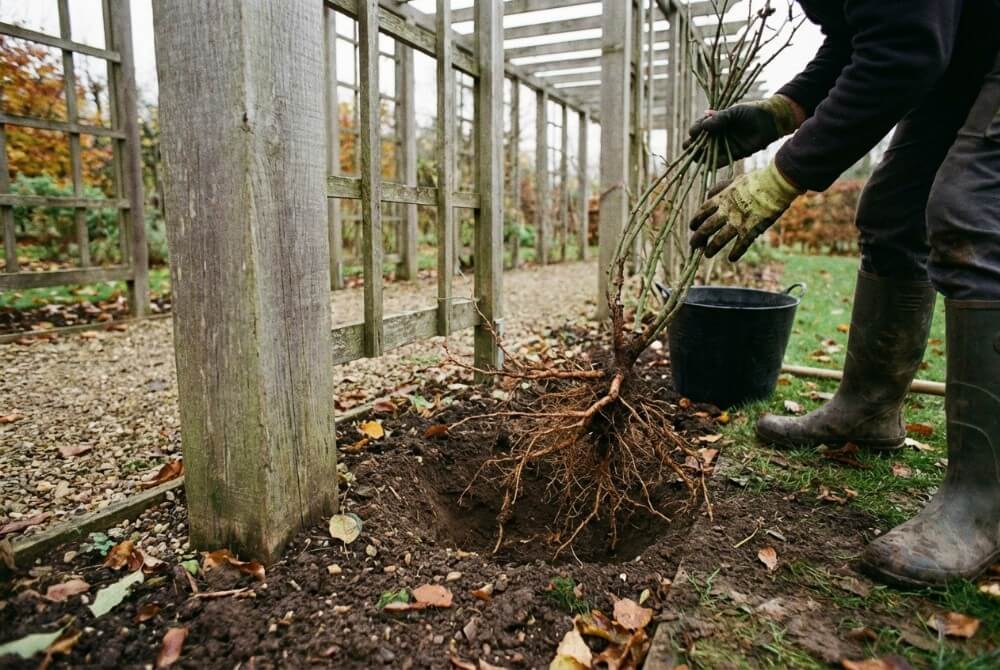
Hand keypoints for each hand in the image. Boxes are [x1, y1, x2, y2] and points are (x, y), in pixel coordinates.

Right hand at [685, 94, 802, 166]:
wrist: (769, 121)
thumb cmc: (751, 112)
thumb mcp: (733, 112)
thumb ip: (720, 118)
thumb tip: (703, 126)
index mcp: (714, 122)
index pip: (698, 128)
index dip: (694, 131)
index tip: (694, 132)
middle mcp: (716, 135)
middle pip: (697, 143)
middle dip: (692, 145)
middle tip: (691, 145)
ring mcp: (723, 145)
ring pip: (705, 154)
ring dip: (699, 155)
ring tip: (698, 155)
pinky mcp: (731, 155)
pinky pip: (718, 162)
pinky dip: (712, 164)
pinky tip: (707, 165)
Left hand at [689, 162, 802, 260]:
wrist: (775, 184)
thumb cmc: (757, 180)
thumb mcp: (735, 180)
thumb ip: (720, 187)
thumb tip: (708, 194)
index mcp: (721, 198)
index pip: (702, 211)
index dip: (695, 220)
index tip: (692, 227)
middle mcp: (726, 212)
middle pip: (706, 228)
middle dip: (698, 238)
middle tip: (693, 246)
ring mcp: (738, 222)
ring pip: (719, 239)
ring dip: (712, 248)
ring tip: (707, 254)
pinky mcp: (751, 230)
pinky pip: (740, 245)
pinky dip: (736, 253)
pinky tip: (732, 259)